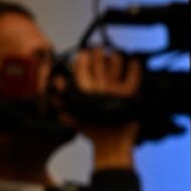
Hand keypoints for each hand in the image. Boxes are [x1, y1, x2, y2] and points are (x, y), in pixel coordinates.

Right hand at [69, 47, 141, 168]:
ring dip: (115, 56)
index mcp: (85, 91)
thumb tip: (56, 83)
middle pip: (98, 61)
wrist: (111, 143)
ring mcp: (115, 88)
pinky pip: (133, 75)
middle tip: (99, 48)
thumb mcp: (72, 116)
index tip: (83, 53)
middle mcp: (99, 87)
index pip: (81, 67)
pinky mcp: (130, 93)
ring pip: (115, 64)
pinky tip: (135, 61)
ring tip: (116, 53)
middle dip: (98, 52)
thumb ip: (61, 101)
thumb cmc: (93, 132)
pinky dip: (135, 66)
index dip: (82, 58)